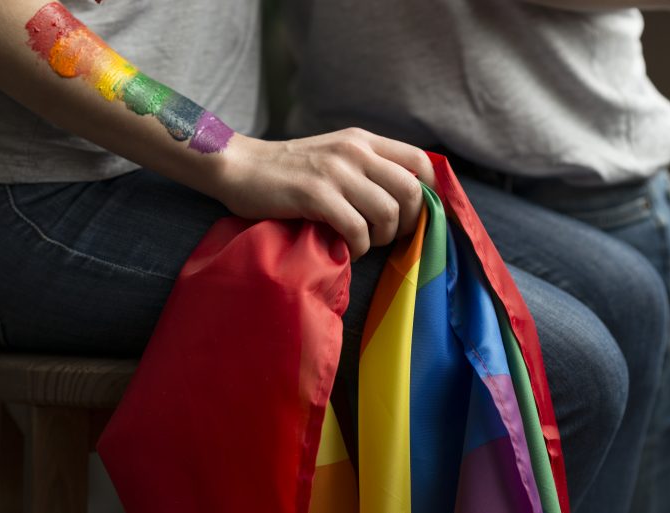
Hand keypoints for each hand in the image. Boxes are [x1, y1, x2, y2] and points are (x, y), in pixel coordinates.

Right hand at [211, 128, 435, 259]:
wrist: (240, 167)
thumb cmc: (288, 170)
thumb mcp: (334, 156)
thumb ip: (366, 167)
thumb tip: (404, 200)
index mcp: (362, 140)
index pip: (419, 160)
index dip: (429, 193)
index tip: (416, 214)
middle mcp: (354, 151)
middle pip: (411, 190)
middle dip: (408, 222)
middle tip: (390, 236)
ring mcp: (335, 172)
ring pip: (388, 212)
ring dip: (382, 237)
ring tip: (365, 241)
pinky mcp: (316, 195)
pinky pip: (357, 229)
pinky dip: (359, 247)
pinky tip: (347, 248)